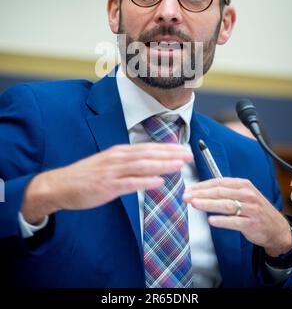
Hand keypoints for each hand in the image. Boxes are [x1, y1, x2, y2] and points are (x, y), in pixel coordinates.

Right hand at [21, 143, 192, 223]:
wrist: (60, 185)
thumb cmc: (85, 176)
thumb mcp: (108, 164)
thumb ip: (127, 163)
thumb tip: (148, 164)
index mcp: (119, 153)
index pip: (147, 148)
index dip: (167, 148)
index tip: (183, 148)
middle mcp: (117, 158)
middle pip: (148, 153)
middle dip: (170, 154)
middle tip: (188, 154)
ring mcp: (112, 171)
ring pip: (142, 165)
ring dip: (163, 164)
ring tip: (179, 165)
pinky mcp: (107, 186)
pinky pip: (130, 183)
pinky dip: (146, 181)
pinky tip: (159, 182)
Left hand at [183, 177, 291, 256]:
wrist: (276, 228)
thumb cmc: (255, 210)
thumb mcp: (244, 195)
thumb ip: (226, 191)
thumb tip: (201, 190)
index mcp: (243, 184)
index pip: (218, 182)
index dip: (202, 185)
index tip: (189, 189)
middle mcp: (247, 194)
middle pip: (220, 192)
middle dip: (201, 194)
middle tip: (186, 196)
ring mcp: (250, 209)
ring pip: (225, 205)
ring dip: (208, 204)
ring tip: (195, 204)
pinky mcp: (252, 223)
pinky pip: (234, 221)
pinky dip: (222, 221)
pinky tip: (211, 221)